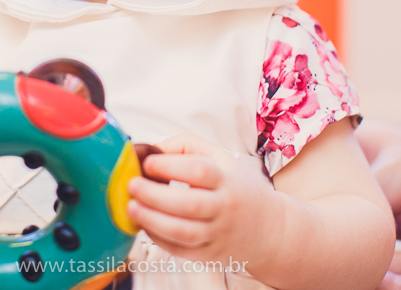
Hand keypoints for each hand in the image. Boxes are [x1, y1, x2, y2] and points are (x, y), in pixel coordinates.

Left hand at [126, 132, 276, 265]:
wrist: (270, 229)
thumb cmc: (239, 188)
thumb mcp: (222, 159)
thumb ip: (187, 146)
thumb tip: (153, 149)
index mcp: (227, 179)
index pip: (199, 171)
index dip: (170, 165)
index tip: (147, 162)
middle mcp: (224, 208)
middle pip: (189, 204)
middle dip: (155, 196)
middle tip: (132, 186)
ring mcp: (218, 234)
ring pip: (183, 232)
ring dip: (152, 221)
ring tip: (131, 208)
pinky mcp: (210, 255)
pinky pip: (181, 250)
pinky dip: (159, 239)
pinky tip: (146, 225)